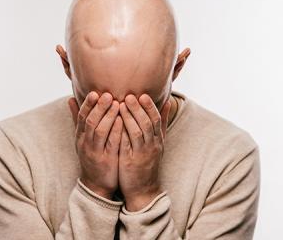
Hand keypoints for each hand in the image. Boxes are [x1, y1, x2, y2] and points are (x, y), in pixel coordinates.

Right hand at [68, 91, 122, 199]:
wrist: (96, 184)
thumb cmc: (92, 156)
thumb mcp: (82, 138)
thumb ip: (77, 119)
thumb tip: (70, 99)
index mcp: (80, 136)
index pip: (82, 116)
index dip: (87, 104)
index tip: (95, 92)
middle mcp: (85, 143)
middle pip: (90, 122)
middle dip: (99, 107)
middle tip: (108, 94)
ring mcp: (95, 152)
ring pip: (100, 131)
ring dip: (108, 116)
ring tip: (117, 104)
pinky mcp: (107, 160)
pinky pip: (111, 143)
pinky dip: (116, 131)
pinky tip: (122, 121)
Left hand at [118, 94, 171, 210]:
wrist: (143, 189)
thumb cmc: (148, 162)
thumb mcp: (157, 142)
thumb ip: (161, 123)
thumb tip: (167, 102)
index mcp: (158, 139)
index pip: (156, 119)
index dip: (150, 106)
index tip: (142, 94)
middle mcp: (153, 145)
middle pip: (148, 123)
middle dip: (139, 108)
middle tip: (130, 96)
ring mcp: (143, 153)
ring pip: (139, 132)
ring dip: (130, 117)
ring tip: (121, 104)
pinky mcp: (132, 161)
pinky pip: (128, 144)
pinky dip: (123, 132)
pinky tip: (115, 123)